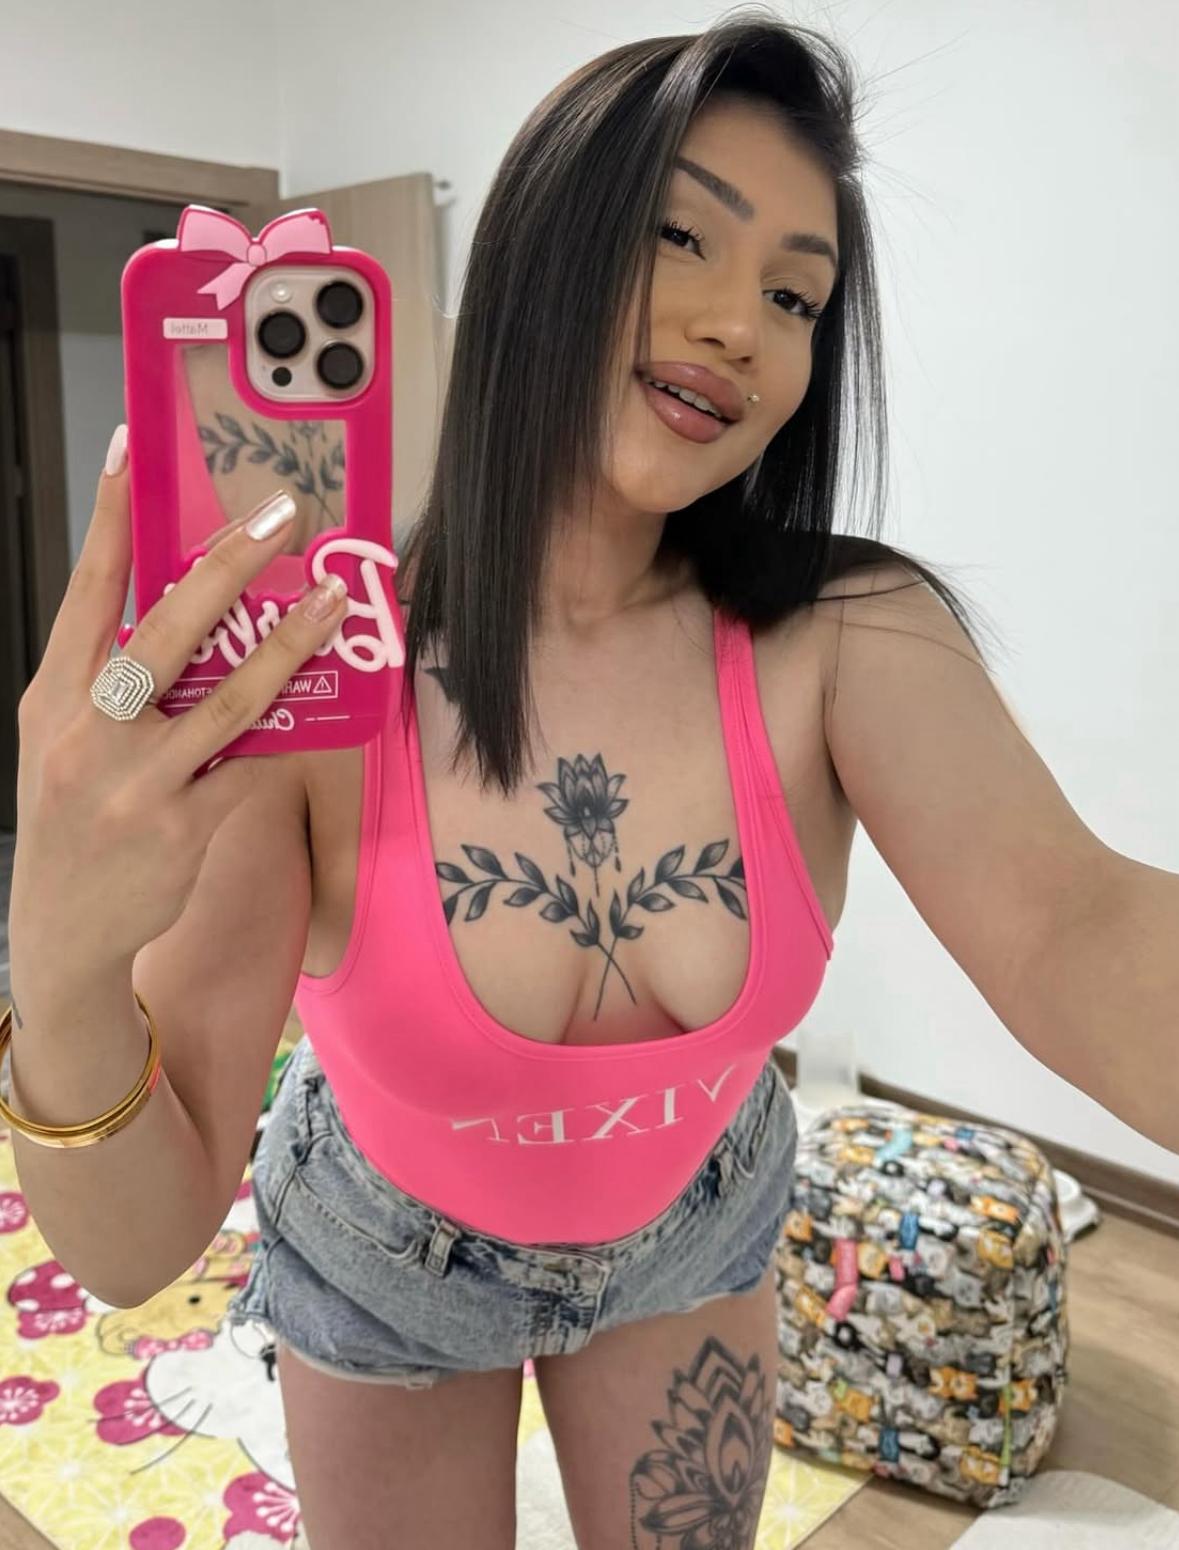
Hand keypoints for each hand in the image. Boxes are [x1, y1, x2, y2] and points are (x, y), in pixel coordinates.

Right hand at [8, 426, 347, 997]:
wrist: (62, 927)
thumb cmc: (73, 811)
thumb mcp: (63, 736)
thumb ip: (108, 675)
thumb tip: (184, 606)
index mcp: (54, 697)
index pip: (84, 593)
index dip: (110, 522)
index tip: (130, 451)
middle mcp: (90, 732)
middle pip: (167, 630)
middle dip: (228, 565)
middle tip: (281, 516)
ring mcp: (138, 783)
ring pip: (228, 699)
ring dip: (288, 644)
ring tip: (333, 601)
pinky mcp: (184, 827)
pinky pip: (254, 767)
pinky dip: (289, 735)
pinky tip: (325, 702)